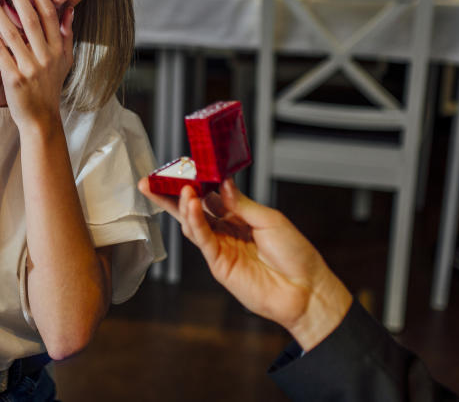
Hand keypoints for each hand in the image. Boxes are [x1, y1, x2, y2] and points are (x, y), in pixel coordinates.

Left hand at [0, 0, 72, 130]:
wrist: (41, 117)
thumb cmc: (51, 85)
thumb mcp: (65, 60)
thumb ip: (66, 33)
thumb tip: (69, 8)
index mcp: (59, 49)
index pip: (49, 14)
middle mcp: (46, 56)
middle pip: (31, 18)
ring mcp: (30, 67)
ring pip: (12, 32)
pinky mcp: (13, 77)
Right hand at [139, 177, 351, 349]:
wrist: (306, 289)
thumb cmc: (295, 254)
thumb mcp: (270, 219)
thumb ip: (241, 203)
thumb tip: (221, 183)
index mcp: (239, 216)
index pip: (210, 196)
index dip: (195, 182)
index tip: (180, 168)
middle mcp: (226, 231)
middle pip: (193, 210)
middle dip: (171, 196)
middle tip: (152, 180)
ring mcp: (221, 248)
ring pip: (193, 224)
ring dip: (183, 206)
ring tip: (181, 189)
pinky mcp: (219, 265)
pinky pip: (203, 240)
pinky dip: (194, 222)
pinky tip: (191, 206)